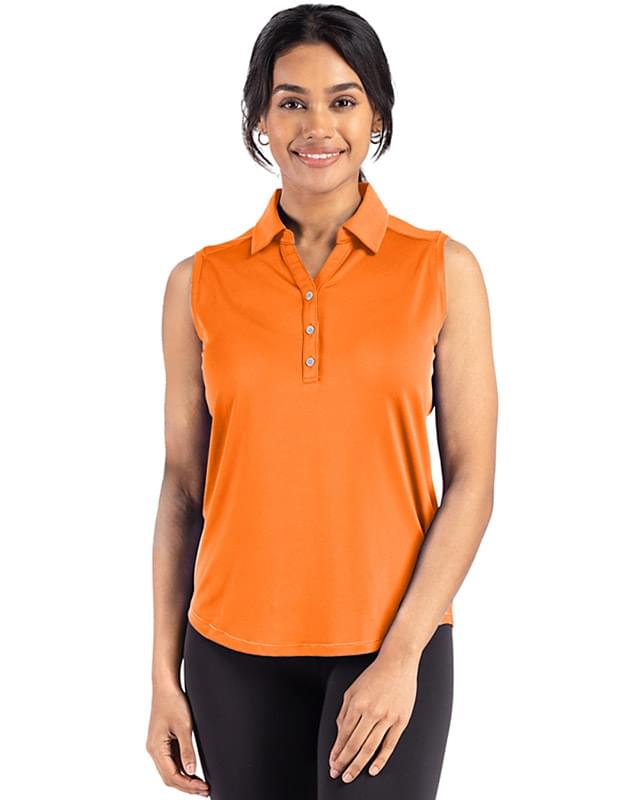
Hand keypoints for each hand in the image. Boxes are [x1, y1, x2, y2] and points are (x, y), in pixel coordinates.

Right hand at [146, 684, 209, 796]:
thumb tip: (191, 771)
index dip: (188, 785)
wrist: (165, 686)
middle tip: (205, 791)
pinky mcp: (162, 741)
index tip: (203, 788)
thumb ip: (187, 750)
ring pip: (169, 770)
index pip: (171, 775)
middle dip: (187, 786)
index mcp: (156, 748)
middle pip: (169, 777)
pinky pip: (171, 761)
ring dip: (184, 779)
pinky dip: (181, 769)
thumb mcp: (184, 726)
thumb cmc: (173, 702)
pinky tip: (193, 772)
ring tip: (201, 785)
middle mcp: (154, 750)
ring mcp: (157, 746)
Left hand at [328, 650, 419, 782]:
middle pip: (355, 744)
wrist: (398, 663)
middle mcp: (371, 712)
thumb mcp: (352, 690)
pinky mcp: (401, 721)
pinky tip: (372, 770)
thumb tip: (340, 733)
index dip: (337, 751)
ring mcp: (387, 717)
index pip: (344, 734)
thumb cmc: (374, 675)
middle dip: (344, 762)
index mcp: (357, 703)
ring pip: (370, 748)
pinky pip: (390, 745)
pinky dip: (381, 760)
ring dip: (358, 765)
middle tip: (337, 774)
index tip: (332, 763)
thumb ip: (345, 712)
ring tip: (350, 776)